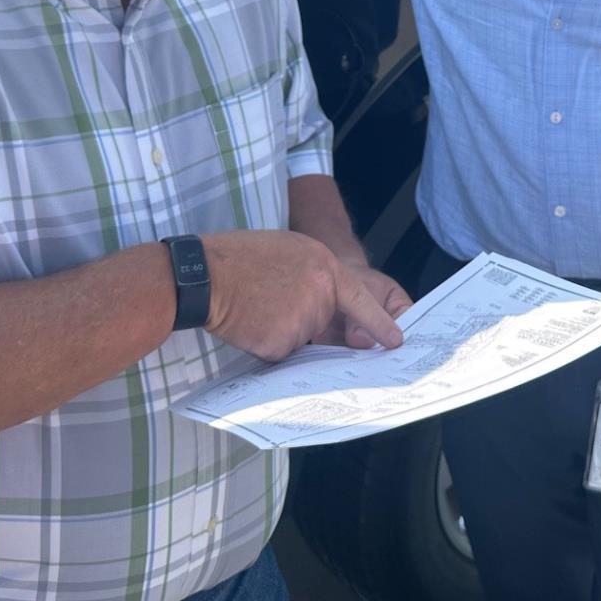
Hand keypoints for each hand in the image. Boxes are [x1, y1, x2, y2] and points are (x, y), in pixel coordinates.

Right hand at [201, 230, 404, 359]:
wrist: (203, 276)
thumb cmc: (239, 257)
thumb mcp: (289, 248)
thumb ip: (315, 273)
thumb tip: (326, 297)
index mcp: (324, 268)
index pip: (360, 299)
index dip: (379, 322)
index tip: (396, 341)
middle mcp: (320, 295)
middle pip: (321, 322)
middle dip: (299, 316)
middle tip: (267, 296)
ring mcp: (302, 321)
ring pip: (299, 339)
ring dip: (280, 330)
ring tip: (254, 304)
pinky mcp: (281, 344)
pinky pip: (280, 352)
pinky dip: (264, 342)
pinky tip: (248, 321)